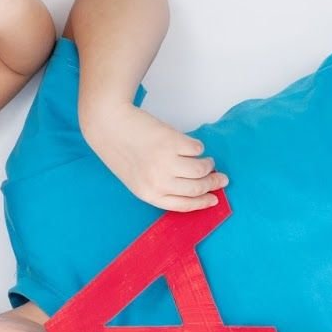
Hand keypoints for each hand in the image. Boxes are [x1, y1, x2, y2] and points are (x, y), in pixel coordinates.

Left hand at [80, 102, 226, 211]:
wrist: (109, 126)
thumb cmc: (121, 150)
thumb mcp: (137, 178)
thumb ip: (160, 185)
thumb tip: (192, 186)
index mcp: (148, 194)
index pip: (183, 205)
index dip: (202, 202)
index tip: (215, 198)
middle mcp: (158, 182)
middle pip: (197, 188)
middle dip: (214, 184)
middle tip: (221, 178)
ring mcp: (166, 162)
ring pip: (202, 169)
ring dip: (208, 165)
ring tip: (206, 160)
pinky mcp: (173, 142)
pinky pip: (197, 149)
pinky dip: (196, 147)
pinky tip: (187, 145)